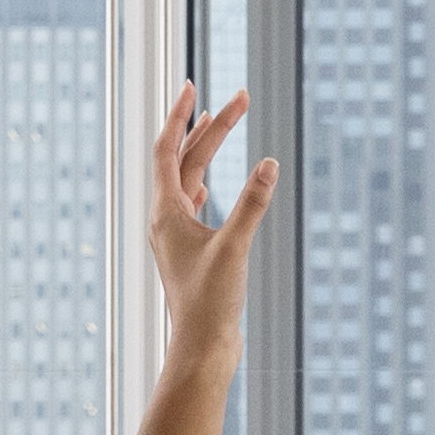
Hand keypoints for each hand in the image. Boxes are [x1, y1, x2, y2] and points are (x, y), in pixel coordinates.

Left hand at [145, 83, 274, 353]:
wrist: (203, 349)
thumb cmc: (212, 304)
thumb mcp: (235, 248)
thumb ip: (252, 204)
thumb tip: (269, 163)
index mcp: (166, 213)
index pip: (168, 150)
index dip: (181, 116)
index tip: (192, 85)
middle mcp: (165, 220)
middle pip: (184, 160)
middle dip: (210, 127)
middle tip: (240, 99)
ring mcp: (176, 236)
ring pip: (188, 180)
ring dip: (205, 150)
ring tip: (220, 121)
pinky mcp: (189, 251)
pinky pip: (190, 204)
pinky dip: (201, 182)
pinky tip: (206, 182)